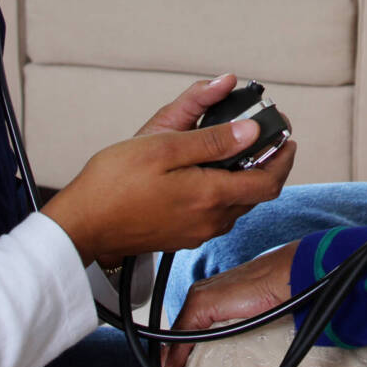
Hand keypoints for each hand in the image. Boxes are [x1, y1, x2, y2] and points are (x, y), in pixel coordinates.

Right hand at [43, 82, 295, 265]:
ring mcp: (197, 232)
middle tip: (263, 135)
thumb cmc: (113, 184)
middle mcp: (211, 220)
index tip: (286, 134)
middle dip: (268, 163)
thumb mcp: (164, 146)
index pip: (270, 181)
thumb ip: (213, 139)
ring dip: (246, 177)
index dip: (284, 156)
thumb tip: (250, 129)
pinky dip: (224, 189)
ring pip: (239, 203)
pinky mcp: (183, 236)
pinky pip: (218, 212)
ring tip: (237, 148)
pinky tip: (209, 171)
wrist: (80, 226)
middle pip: (258, 193)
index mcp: (212, 196)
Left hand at [146, 244, 295, 366]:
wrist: (286, 278)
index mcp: (207, 302)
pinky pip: (180, 343)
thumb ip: (231, 336)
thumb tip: (230, 360)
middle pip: (172, 344)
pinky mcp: (201, 304)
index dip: (173, 366)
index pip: (182, 340)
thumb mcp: (247, 325)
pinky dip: (172, 366)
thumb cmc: (276, 299)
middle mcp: (197, 299)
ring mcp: (197, 300)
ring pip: (171, 346)